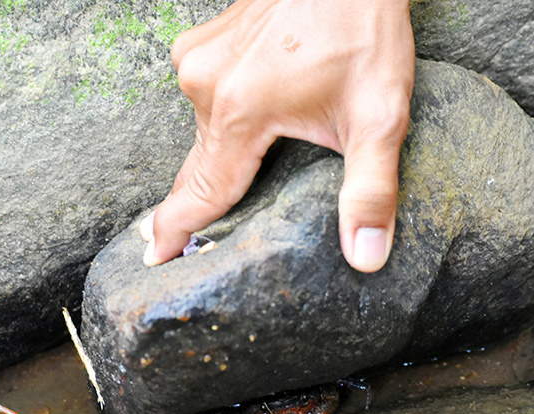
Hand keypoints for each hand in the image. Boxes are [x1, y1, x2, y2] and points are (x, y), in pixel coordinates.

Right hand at [142, 0, 414, 272]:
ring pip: (205, 130)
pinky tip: (253, 125)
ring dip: (221, 157)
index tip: (154, 260)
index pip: (202, 191)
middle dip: (195, 203)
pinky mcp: (205, 40)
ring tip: (238, 182)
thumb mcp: (379, 118)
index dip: (179, 230)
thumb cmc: (363, 32)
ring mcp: (200, 56)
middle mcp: (205, 82)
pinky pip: (208, 98)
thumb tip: (365, 257)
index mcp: (239, 111)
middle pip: (200, 164)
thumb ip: (370, 192)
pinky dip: (225, 120)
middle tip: (181, 244)